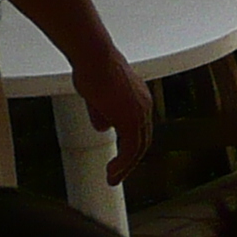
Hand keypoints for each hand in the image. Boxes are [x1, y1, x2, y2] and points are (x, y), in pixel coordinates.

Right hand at [74, 49, 153, 184]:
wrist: (94, 57)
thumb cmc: (92, 68)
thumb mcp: (97, 95)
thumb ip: (102, 113)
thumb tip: (104, 128)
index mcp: (140, 99)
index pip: (140, 129)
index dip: (131, 146)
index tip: (121, 159)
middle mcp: (144, 106)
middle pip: (142, 141)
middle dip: (129, 161)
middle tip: (116, 174)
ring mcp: (140, 113)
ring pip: (137, 148)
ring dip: (125, 167)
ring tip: (112, 178)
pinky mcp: (131, 120)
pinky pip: (130, 149)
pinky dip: (123, 164)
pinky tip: (113, 172)